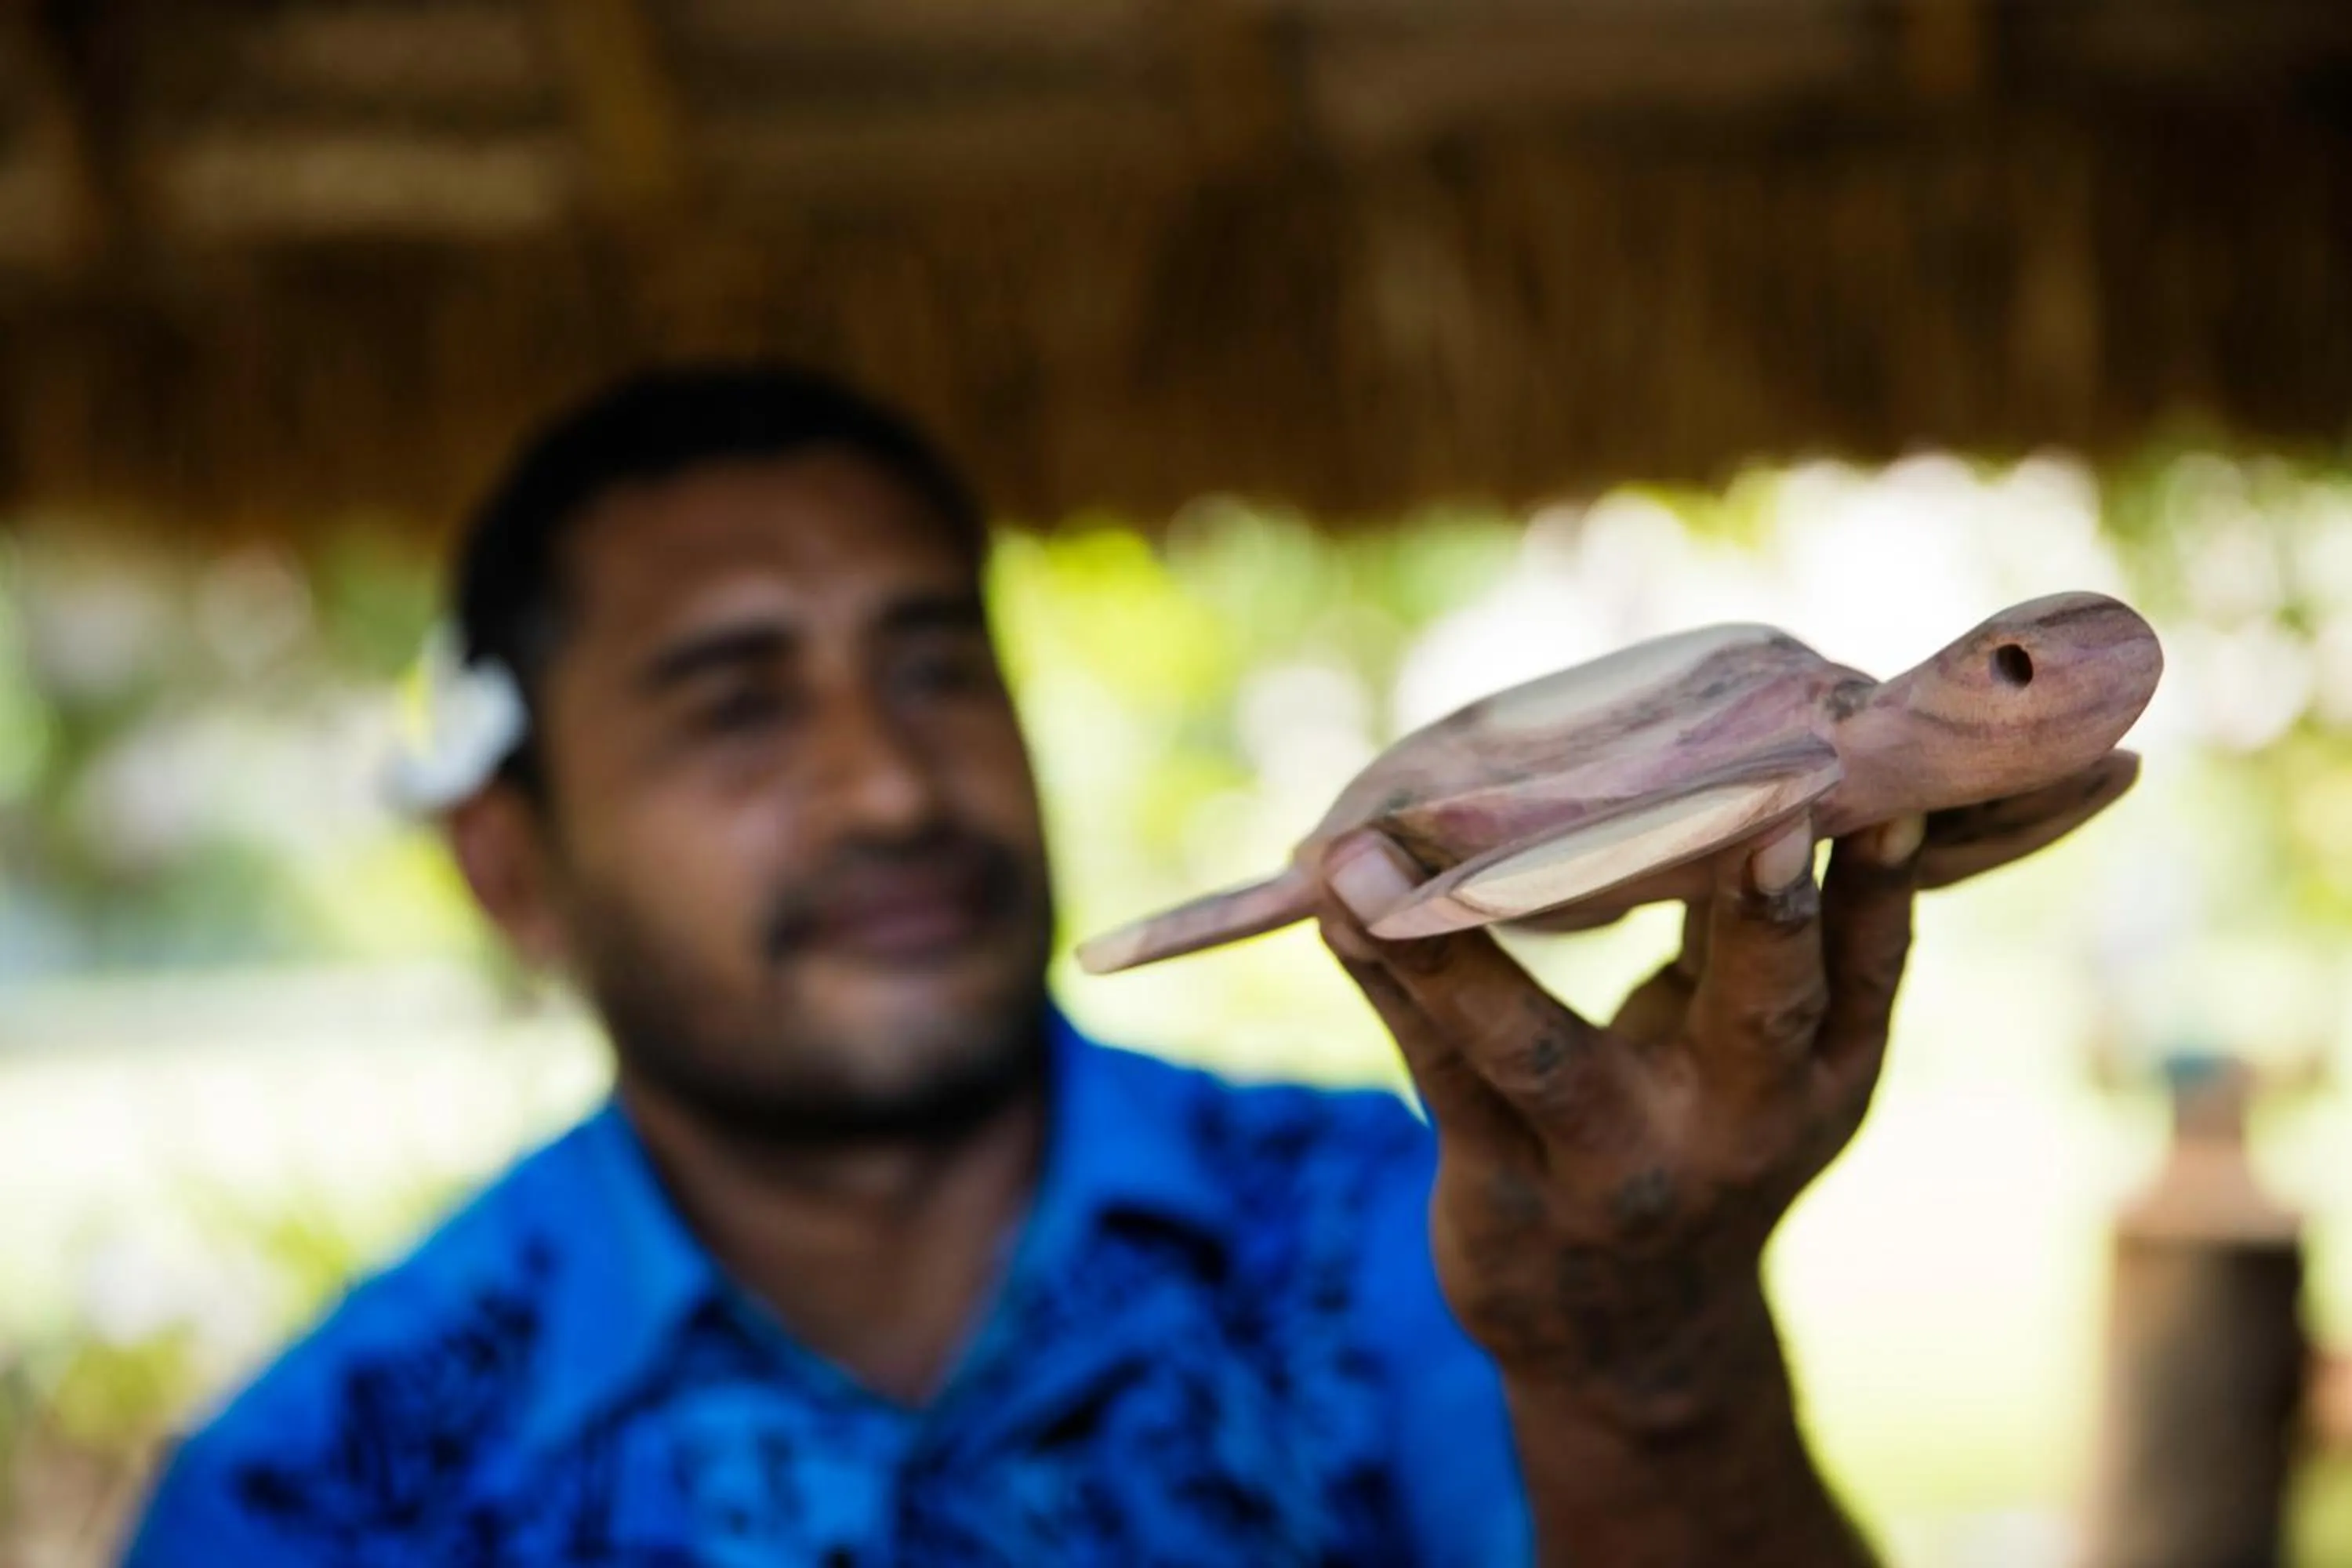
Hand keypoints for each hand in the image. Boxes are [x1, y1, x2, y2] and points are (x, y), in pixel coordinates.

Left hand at [1319, 815, 1922, 1433]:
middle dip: (1757, 912)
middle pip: (1754, 1007)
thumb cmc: (1704, 1140)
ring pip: (1533, 1045)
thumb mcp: (1767, 1060)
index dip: (1880, 886)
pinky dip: (1385, 977)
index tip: (1884, 798)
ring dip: (1448, 938)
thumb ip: (1749, 935)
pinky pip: (1437, 1069)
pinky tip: (1336, 909)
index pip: (1865, 966)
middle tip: (1752, 811)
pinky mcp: (1505, 1190)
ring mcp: (1614, 1163)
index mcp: (1818, 1075)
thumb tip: (1734, 752)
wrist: (1632, 1345)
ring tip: (1365, 854)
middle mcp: (1735, 1123)